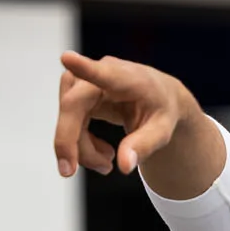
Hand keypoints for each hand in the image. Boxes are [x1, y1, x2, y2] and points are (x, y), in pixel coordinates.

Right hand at [53, 52, 195, 178]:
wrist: (160, 98)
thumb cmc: (162, 110)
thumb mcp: (162, 131)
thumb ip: (144, 146)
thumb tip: (124, 166)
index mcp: (128, 78)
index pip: (104, 73)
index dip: (84, 67)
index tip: (67, 58)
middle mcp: (102, 73)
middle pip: (73, 105)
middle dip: (68, 140)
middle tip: (69, 172)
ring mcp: (86, 81)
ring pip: (69, 118)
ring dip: (81, 147)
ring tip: (108, 164)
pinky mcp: (78, 94)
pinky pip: (70, 123)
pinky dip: (81, 144)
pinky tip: (103, 153)